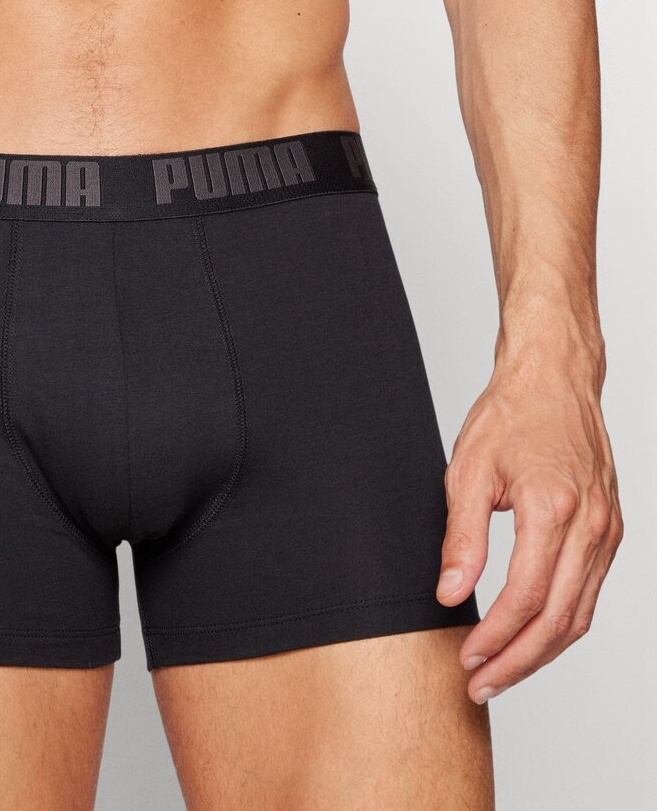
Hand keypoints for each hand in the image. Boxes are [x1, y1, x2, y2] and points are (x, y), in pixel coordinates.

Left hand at [435, 339, 622, 702]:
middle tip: (481, 684)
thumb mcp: (468, 469)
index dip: (496, 638)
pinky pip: (590, 592)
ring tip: (502, 672)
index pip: (527, 597)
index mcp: (553, 508)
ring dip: (541, 652)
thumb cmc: (511, 414)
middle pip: (558, 619)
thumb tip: (451, 594)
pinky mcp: (611, 530)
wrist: (555, 378)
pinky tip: (532, 636)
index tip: (466, 659)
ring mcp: (608, 530)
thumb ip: (462, 537)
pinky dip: (563, 623)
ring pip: (580, 614)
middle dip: (517, 661)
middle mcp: (591, 525)